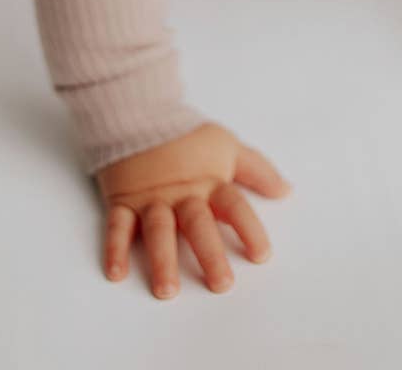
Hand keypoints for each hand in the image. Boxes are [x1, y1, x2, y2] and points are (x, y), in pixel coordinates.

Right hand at [95, 121, 292, 299]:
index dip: (249, 229)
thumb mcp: (226, 146)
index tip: (261, 255)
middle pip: (198, 224)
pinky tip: (116, 273)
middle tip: (221, 284)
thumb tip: (286, 190)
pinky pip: (118, 225)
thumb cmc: (186, 136)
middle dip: (209, 253)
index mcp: (209, 182)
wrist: (138, 112)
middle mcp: (182, 194)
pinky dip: (114, 248)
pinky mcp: (123, 200)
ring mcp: (151, 199)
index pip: (234, 205)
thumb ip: (256, 170)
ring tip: (167, 289)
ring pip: (158, 230)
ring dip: (162, 259)